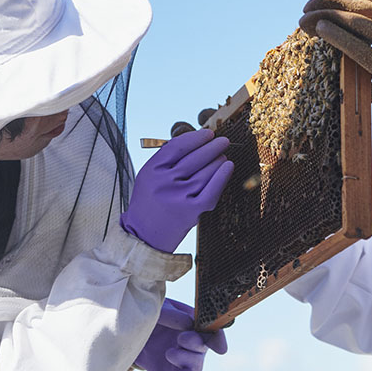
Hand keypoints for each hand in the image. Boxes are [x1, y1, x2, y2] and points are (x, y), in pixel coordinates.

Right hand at [120, 128, 233, 251]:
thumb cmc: (149, 204)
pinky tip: (228, 167)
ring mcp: (178, 197)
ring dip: (218, 161)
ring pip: (205, 173)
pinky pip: (211, 190)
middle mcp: (164, 183)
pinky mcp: (191, 211)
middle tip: (222, 141)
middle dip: (211, 146)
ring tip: (223, 156)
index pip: (177, 147)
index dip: (195, 138)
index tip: (207, 133)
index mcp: (151, 171)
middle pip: (194, 158)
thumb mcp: (148, 177)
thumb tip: (194, 142)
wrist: (143, 237)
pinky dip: (222, 177)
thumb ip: (166, 160)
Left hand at [134, 299, 227, 370]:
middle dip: (195, 343)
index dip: (218, 339)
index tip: (219, 347)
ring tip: (169, 353)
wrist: (132, 334)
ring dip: (186, 359)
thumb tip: (189, 324)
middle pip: (204, 349)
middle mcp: (195, 345)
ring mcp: (185, 362)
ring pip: (197, 366)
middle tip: (180, 338)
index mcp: (196, 326)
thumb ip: (174, 315)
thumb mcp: (160, 309)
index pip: (213, 333)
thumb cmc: (151, 316)